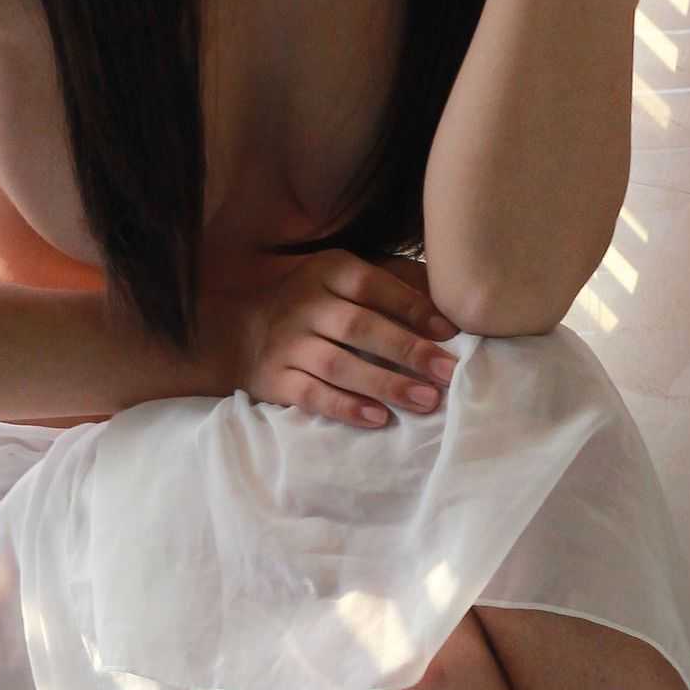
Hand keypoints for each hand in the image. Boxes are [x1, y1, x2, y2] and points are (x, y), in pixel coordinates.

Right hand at [202, 250, 464, 429]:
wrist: (240, 329)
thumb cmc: (314, 304)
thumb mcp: (343, 280)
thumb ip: (393, 284)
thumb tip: (449, 305)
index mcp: (326, 272)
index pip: (372, 284)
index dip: (412, 307)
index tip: (449, 331)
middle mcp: (305, 305)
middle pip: (360, 327)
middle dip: (408, 350)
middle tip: (447, 371)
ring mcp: (287, 344)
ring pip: (339, 365)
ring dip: (386, 384)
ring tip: (425, 400)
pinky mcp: (274, 379)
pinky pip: (312, 395)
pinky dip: (346, 408)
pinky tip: (378, 417)